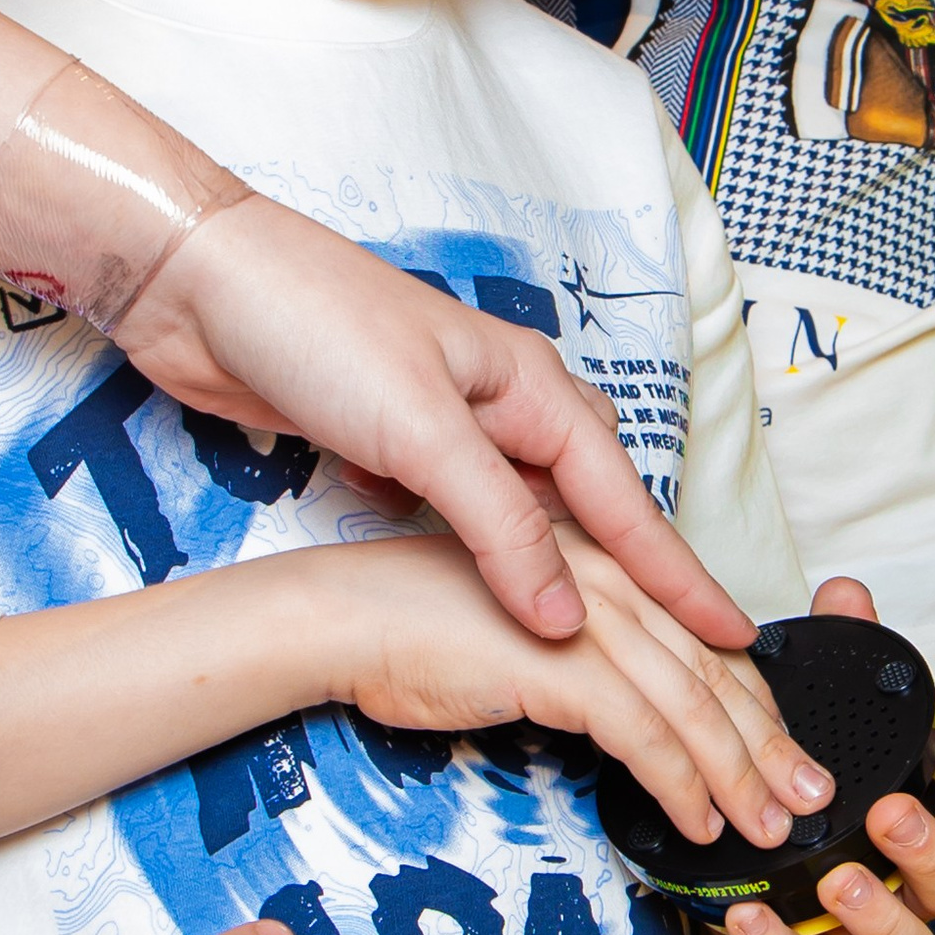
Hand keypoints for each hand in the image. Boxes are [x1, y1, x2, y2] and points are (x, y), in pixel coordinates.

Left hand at [115, 197, 752, 652]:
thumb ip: (500, 525)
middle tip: (689, 648)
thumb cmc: (314, 328)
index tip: (734, 633)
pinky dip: (480, 557)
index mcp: (531, 389)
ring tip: (602, 636)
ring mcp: (446, 428)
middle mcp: (502, 407)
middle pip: (593, 507)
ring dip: (559, 571)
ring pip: (527, 514)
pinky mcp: (389, 449)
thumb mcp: (424, 432)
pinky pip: (460, 517)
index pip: (625, 502)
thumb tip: (566, 618)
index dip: (679, 576)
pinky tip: (480, 588)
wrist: (200, 287)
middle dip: (640, 576)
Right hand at [318, 527, 833, 848]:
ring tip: (769, 826)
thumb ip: (580, 660)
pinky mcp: (559, 663)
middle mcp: (609, 581)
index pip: (703, 639)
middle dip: (772, 742)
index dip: (755, 699)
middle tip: (811, 794)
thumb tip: (627, 719)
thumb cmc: (414, 629)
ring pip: (695, 707)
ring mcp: (586, 618)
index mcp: (605, 566)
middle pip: (716, 671)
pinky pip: (645, 735)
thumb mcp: (520, 633)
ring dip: (741, 777)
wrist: (339, 620)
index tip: (786, 749)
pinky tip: (697, 824)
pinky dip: (681, 785)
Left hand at [715, 579, 934, 934]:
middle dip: (928, 850)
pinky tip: (753, 913)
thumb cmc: (816, 772)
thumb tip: (846, 596)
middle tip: (892, 815)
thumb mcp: (831, 706)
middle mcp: (917, 879)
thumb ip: (845, 652)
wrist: (746, 835)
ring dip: (879, 915)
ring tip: (841, 880)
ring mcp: (871, 926)